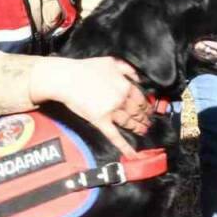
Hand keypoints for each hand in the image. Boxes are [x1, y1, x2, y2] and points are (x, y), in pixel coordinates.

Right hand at [29, 56, 149, 154]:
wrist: (67, 78)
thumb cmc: (85, 69)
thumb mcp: (111, 62)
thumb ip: (128, 69)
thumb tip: (139, 78)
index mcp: (125, 85)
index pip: (141, 98)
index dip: (146, 106)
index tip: (149, 110)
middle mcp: (121, 99)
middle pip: (136, 111)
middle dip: (144, 118)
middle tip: (148, 123)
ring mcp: (111, 111)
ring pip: (129, 122)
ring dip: (138, 128)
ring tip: (143, 131)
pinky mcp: (100, 121)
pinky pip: (115, 136)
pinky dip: (124, 146)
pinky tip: (132, 154)